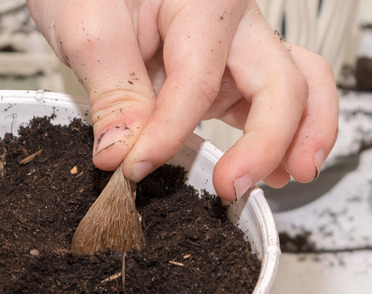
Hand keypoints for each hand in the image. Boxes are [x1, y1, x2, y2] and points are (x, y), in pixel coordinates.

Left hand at [27, 0, 337, 200]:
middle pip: (280, 82)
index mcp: (203, 0)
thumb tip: (122, 151)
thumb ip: (112, 89)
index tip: (136, 166)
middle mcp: (232, 23)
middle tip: (231, 186)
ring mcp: (233, 51)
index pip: (199, 80)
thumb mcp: (87, 27)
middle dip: (266, 141)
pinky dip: (278, 137)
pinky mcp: (224, 76)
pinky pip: (268, 104)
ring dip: (296, 138)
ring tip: (285, 178)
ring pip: (294, 91)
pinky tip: (273, 170)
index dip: (169, 132)